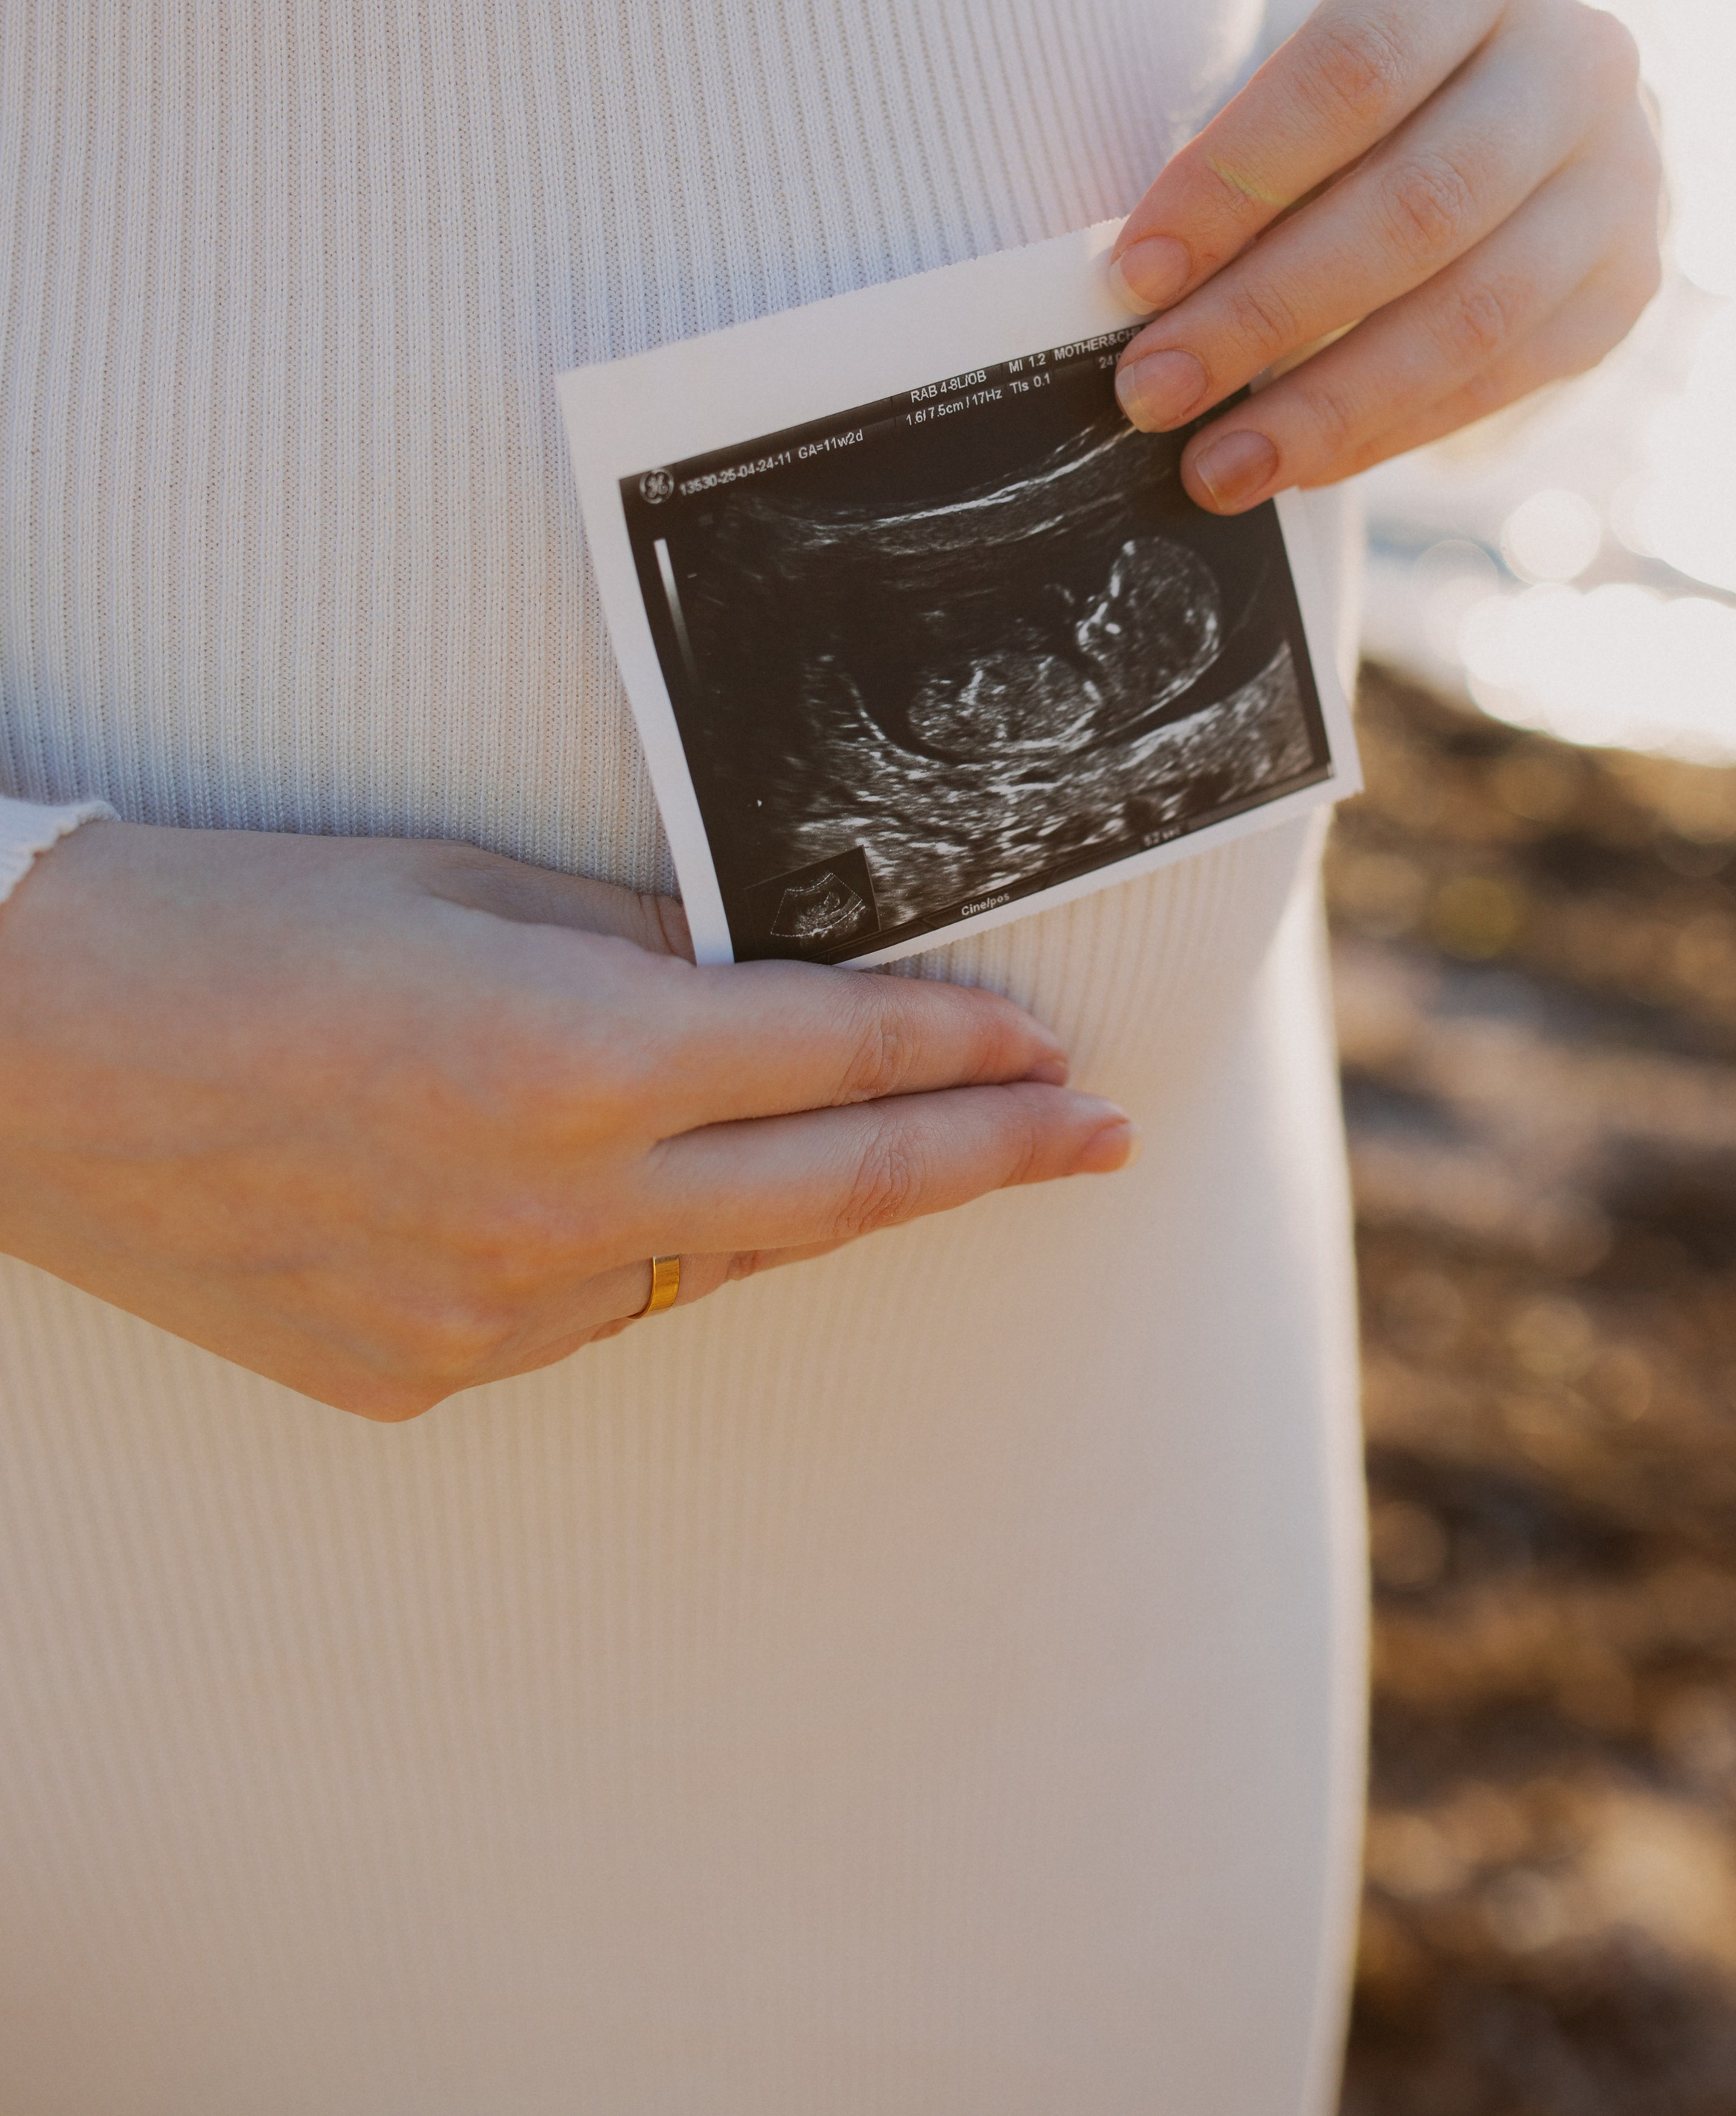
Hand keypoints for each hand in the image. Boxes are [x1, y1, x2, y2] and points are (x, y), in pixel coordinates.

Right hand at [0, 826, 1125, 1417]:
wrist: (9, 1047)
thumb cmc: (228, 922)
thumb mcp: (457, 885)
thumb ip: (634, 943)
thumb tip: (756, 966)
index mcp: (577, 1058)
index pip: (839, 1055)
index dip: (966, 1053)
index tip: (1055, 1053)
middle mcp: (555, 1212)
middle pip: (837, 1193)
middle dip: (988, 1162)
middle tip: (1098, 1142)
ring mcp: (486, 1318)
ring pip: (716, 1265)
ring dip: (814, 1208)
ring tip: (898, 1160)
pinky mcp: (415, 1379)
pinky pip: (588, 1317)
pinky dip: (648, 1256)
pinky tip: (654, 1206)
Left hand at [1108, 0, 1663, 507]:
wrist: (1503, 82)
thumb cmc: (1355, 78)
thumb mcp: (1300, 63)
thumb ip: (1242, 159)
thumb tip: (1147, 298)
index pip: (1351, 73)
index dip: (1236, 182)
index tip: (1134, 273)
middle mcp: (1579, 56)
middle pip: (1419, 205)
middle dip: (1266, 313)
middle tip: (1155, 390)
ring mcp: (1623, 172)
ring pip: (1474, 311)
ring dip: (1327, 404)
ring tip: (1216, 464)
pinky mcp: (1626, 279)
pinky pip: (1505, 376)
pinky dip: (1389, 429)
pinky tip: (1298, 463)